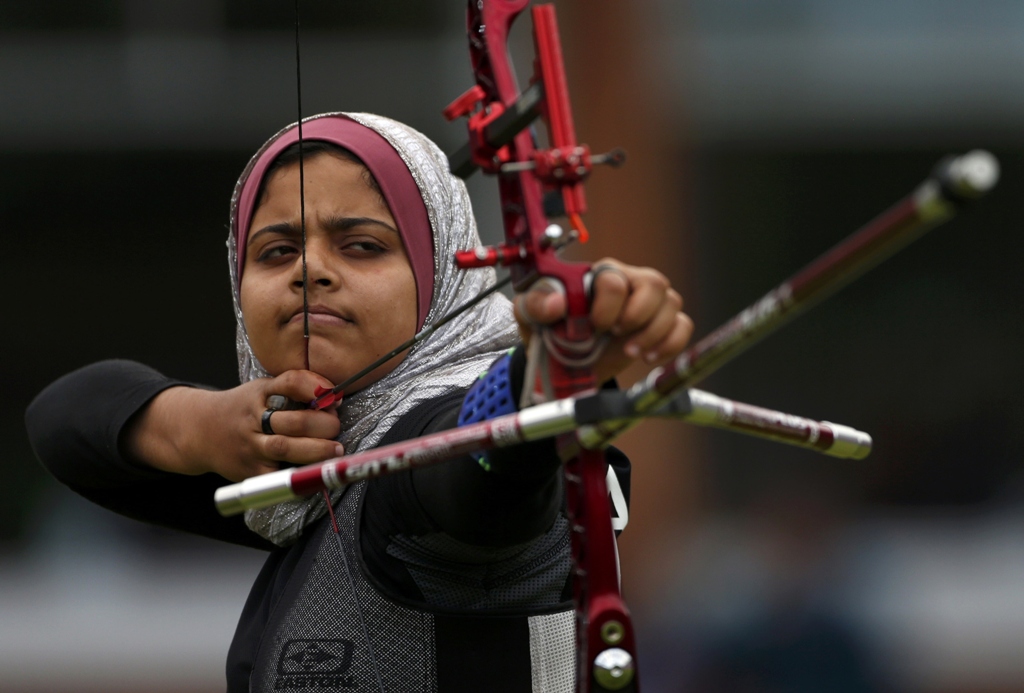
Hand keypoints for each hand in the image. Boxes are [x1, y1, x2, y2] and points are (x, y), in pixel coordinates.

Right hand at [124, 370, 343, 481]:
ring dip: (316, 450)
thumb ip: (293, 390)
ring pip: (285, 449)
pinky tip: (314, 475)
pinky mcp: (249, 471)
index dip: (314, 386)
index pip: (289, 383)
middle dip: (322, 425)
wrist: (199, 430)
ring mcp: (250, 446)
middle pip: (293, 421)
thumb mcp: (262, 390)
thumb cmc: (243, 409)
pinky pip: (276, 476)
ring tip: (335, 450)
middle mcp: (253, 419)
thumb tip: (333, 397)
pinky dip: (298, 477)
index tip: (333, 394)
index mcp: (259, 393)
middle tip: (335, 427)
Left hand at [513, 258, 693, 383]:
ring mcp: (647, 304)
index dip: (607, 306)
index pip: (615, 279)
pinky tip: (650, 358)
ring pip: (672, 303)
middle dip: (639, 315)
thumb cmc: (549, 328)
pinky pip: (683, 325)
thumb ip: (536, 303)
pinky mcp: (659, 326)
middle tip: (617, 335)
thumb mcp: (530, 314)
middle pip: (654, 283)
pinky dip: (671, 343)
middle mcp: (627, 283)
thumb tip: (556, 303)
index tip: (594, 327)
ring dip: (655, 332)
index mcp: (597, 275)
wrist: (563, 362)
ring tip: (632, 353)